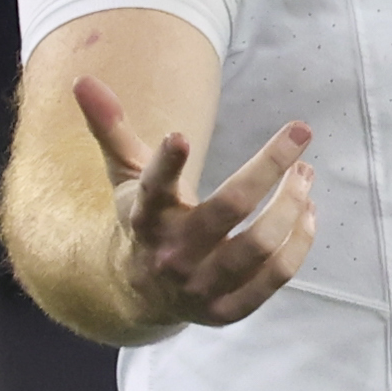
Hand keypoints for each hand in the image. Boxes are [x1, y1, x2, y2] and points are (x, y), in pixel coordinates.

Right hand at [75, 78, 313, 332]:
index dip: (167, 163)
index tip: (180, 136)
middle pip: (229, 209)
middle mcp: (172, 254)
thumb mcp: (125, 175)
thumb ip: (110, 128)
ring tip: (305, 174)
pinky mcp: (227, 310)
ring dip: (291, 205)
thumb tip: (82, 80)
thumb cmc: (144, 220)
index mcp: (145, 217)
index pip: (152, 188)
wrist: (140, 293)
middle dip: (268, 167)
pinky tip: (308, 214)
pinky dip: (298, 244)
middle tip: (300, 134)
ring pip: (259, 245)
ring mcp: (201, 286)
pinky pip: (275, 278)